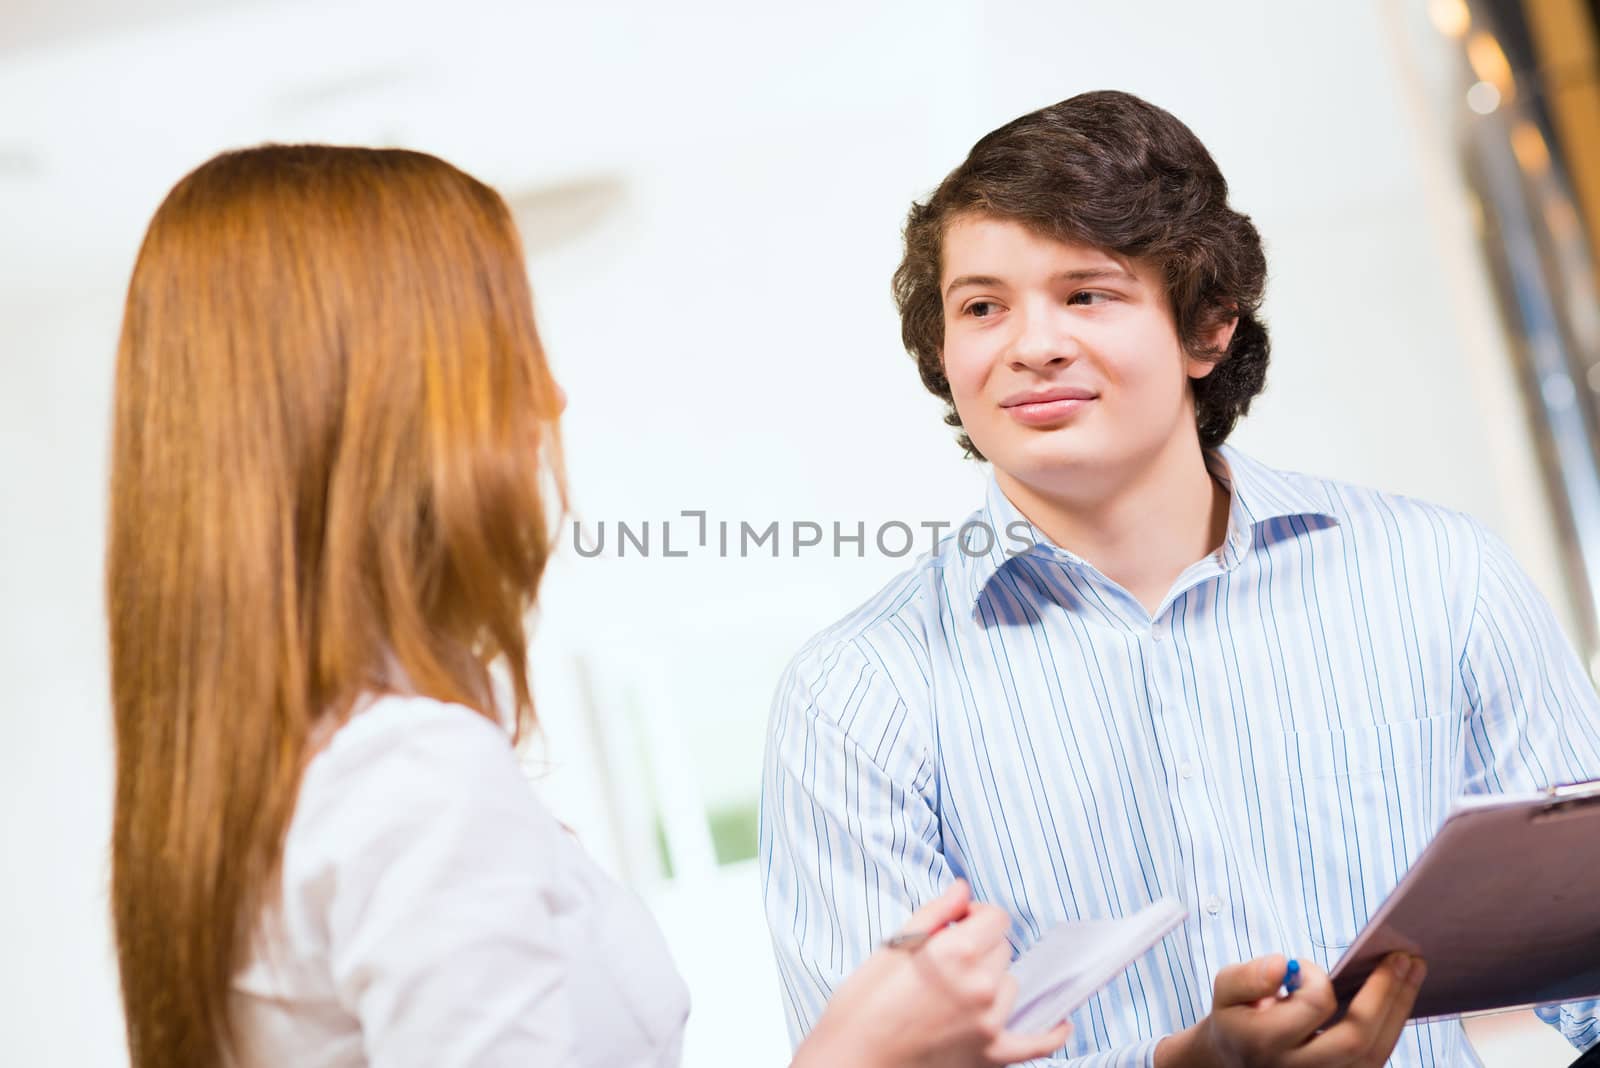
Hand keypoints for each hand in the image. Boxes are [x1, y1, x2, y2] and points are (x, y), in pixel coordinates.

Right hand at [793, 880, 1071, 1067]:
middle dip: (982, 947)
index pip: (996, 917)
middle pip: (1004, 949)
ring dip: (993, 981)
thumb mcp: (892, 946)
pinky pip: (1036, 1043)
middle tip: (949, 959)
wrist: (850, 1060)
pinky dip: (1051, 1034)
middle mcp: (980, 985)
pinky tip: (1062, 1023)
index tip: (959, 923)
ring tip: (958, 991)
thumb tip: (963, 889)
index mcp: (955, 951)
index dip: (976, 916)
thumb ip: (936, 913)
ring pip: (1011, 985)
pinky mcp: (990, 1055)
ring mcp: (989, 1022)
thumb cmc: (861, 1004)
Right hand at [1156, 952, 1426, 1067]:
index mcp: (1267, 1042)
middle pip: (1357, 1038)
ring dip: (1399, 1008)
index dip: (1316, 977)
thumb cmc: (1236, 1018)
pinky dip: (1392, 1026)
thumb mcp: (1225, 990)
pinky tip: (1400, 997)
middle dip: (1386, 993)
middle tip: (1403, 956)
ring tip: (1413, 969)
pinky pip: (1376, 1059)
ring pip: (1376, 1054)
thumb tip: (1286, 964)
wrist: (1236, 1062)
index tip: (1303, 965)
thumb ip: (1248, 975)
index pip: (1313, 1006)